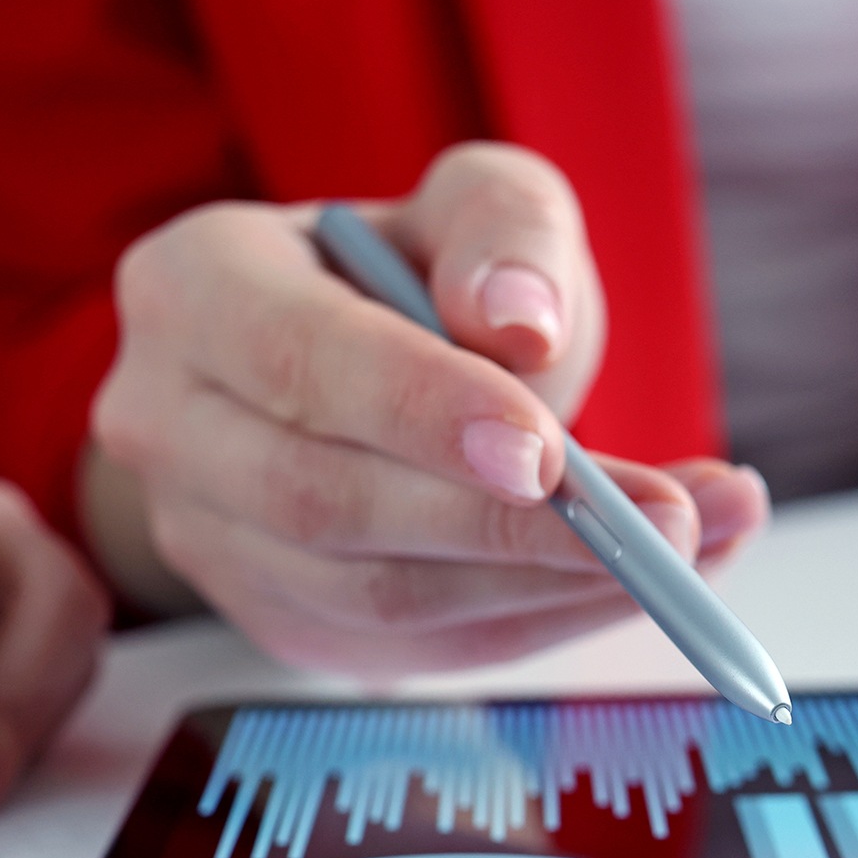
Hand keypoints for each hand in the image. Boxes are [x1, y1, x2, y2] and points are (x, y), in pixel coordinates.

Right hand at [92, 142, 766, 676]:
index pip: (299, 360)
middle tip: (669, 525)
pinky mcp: (272, 618)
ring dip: (539, 588)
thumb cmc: (408, 278)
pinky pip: (403, 652)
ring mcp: (207, 538)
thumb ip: (503, 232)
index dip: (421, 411)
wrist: (341, 369)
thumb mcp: (471, 206)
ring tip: (689, 550)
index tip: (552, 452)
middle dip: (506, 527)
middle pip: (326, 502)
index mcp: (193, 290)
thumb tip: (517, 324)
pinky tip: (619, 588)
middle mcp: (168, 422)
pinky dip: (524, 627)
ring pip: (370, 598)